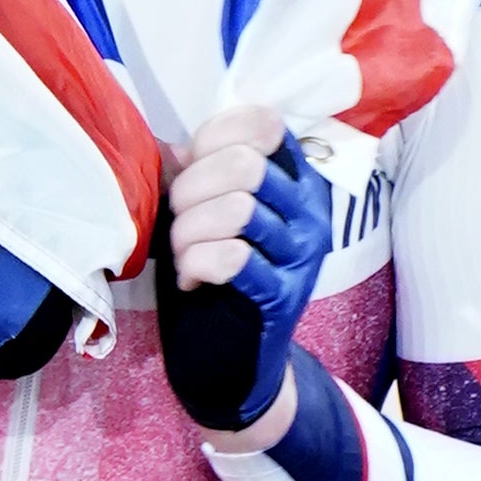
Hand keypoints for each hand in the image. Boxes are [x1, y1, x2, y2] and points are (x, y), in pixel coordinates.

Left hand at [156, 104, 333, 432]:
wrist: (233, 357)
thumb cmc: (216, 271)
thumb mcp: (211, 207)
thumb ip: (199, 169)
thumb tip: (170, 146)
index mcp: (296, 179)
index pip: (265, 123)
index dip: (215, 136)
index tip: (189, 168)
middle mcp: (310, 211)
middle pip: (247, 164)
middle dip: (192, 187)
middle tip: (179, 217)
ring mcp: (302, 255)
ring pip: (239, 209)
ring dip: (190, 230)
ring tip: (183, 252)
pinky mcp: (283, 296)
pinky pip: (234, 259)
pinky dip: (198, 263)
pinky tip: (191, 278)